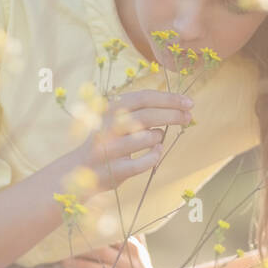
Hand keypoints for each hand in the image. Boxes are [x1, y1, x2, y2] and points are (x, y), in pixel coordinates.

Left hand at [58, 236, 168, 267]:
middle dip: (82, 249)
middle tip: (61, 247)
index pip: (109, 237)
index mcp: (130, 248)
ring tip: (64, 264)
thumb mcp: (139, 249)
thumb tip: (116, 212)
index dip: (91, 233)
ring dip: (82, 267)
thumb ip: (128, 232)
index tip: (75, 228)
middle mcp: (128, 263)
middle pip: (102, 253)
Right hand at [73, 88, 192, 194]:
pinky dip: (155, 156)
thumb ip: (139, 110)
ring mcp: (110, 150)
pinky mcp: (115, 170)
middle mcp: (107, 127)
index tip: (188, 102)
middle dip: (173, 115)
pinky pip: (145, 162)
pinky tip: (156, 152)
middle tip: (188, 117)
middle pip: (148, 116)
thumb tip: (176, 105)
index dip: (169, 99)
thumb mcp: (116, 118)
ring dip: (159, 137)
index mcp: (109, 109)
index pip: (144, 97)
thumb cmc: (107, 141)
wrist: (79, 169)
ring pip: (148, 138)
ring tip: (157, 138)